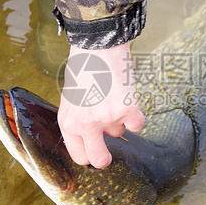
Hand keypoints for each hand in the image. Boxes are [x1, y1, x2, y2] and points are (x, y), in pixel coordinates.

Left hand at [58, 42, 143, 168]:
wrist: (98, 45)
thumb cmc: (83, 69)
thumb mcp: (71, 99)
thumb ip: (78, 122)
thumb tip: (90, 140)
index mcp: (68, 122)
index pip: (79, 155)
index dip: (88, 154)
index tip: (94, 150)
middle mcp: (86, 124)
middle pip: (99, 159)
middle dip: (105, 158)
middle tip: (108, 152)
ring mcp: (108, 118)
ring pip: (119, 133)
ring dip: (118, 120)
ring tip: (111, 97)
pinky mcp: (127, 109)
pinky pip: (137, 125)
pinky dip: (135, 114)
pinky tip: (125, 97)